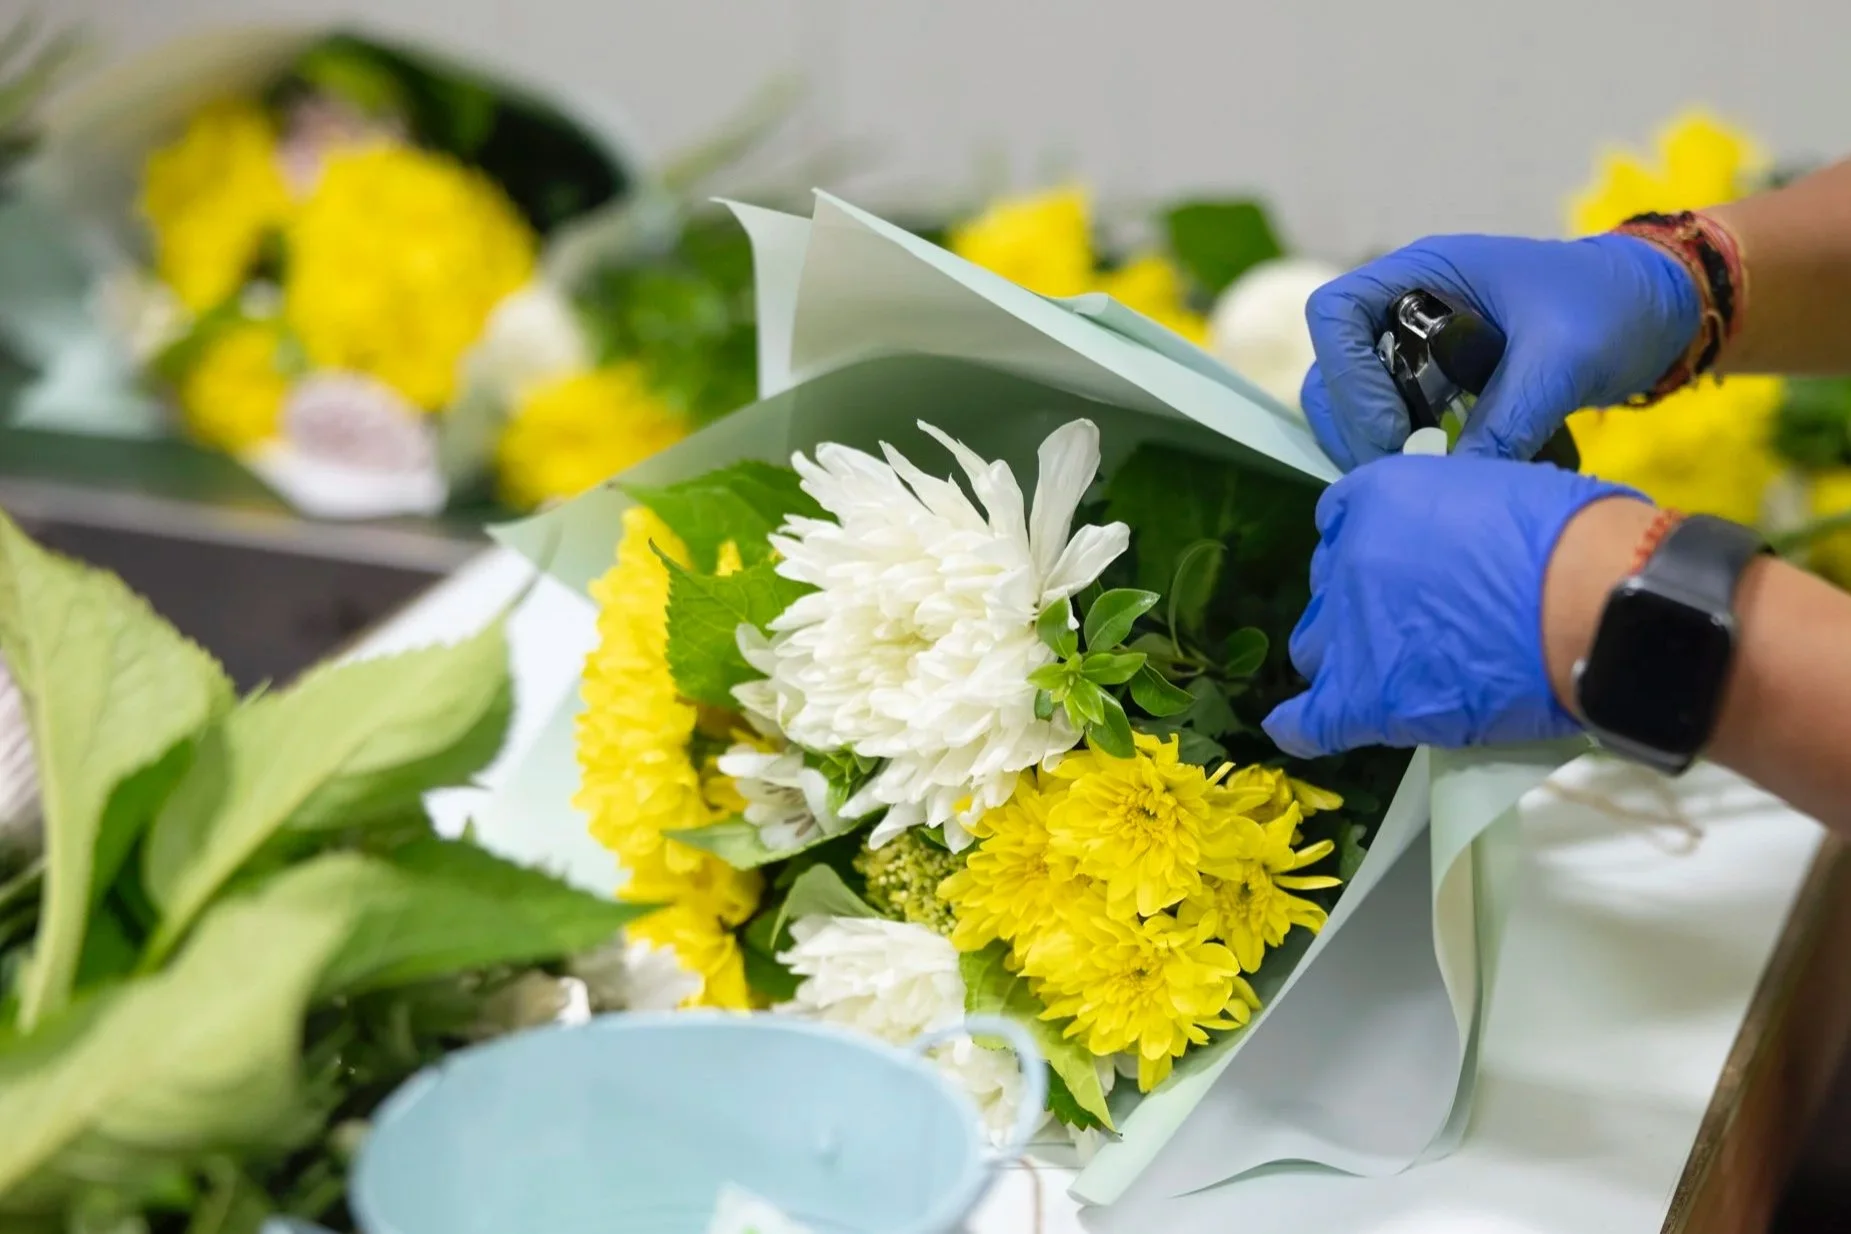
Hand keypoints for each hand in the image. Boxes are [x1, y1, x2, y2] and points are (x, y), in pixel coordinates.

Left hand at [1263, 456, 1643, 756]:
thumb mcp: (1502, 488)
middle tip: (1413, 621)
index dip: (1364, 542)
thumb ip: (1457, 513)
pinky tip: (1298, 728)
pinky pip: (1309, 721)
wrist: (1595, 603)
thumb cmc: (1575, 538)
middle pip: (1329, 587)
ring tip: (1391, 674)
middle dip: (1359, 602)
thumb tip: (1463, 537)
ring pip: (1317, 648)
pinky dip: (1299, 726)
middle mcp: (1349, 558)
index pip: (1340, 518)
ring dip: (1344, 658)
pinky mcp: (1364, 698)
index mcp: (1382, 496)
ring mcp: (1350, 631)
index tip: (1394, 559)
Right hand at [1300, 234, 1699, 469]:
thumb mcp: (1562, 360)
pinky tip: (1433, 478)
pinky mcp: (1437, 383)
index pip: (1335, 314)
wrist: (1660, 311)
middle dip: (1354, 424)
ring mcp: (1417, 346)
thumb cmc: (1612, 305)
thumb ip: (1508, 419)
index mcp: (1423, 273)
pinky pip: (1391, 419)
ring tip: (1414, 482)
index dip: (1349, 375)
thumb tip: (1454, 486)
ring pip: (1354, 400)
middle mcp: (1406, 307)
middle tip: (1399, 473)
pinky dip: (1398, 453)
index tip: (1396, 429)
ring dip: (1368, 444)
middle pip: (1334, 367)